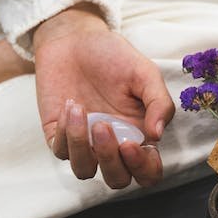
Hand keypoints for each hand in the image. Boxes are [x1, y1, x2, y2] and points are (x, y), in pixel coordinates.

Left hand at [33, 7, 172, 190]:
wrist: (73, 38)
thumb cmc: (112, 54)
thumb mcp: (143, 72)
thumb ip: (158, 102)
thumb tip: (157, 135)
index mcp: (138, 133)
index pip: (147, 171)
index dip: (144, 168)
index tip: (133, 145)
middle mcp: (112, 144)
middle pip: (117, 179)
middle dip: (110, 160)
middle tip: (105, 126)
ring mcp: (84, 141)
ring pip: (84, 171)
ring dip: (82, 146)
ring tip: (81, 108)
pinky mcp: (58, 134)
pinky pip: (60, 151)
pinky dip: (65, 132)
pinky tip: (70, 104)